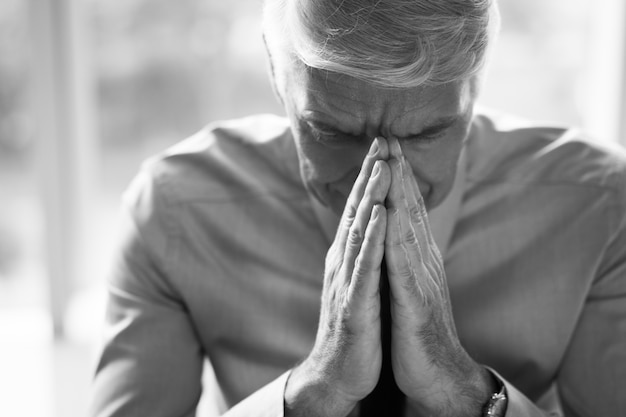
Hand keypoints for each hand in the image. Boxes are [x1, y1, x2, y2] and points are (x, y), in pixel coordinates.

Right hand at [285, 137, 390, 416]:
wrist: (339, 372)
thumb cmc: (355, 326)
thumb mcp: (360, 282)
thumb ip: (364, 254)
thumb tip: (372, 228)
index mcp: (349, 257)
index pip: (360, 209)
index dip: (370, 176)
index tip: (383, 145)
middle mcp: (343, 262)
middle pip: (356, 210)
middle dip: (369, 173)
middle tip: (380, 137)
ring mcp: (346, 281)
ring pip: (358, 231)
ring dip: (369, 196)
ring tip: (381, 164)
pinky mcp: (353, 303)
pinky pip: (363, 266)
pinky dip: (371, 237)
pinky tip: (378, 214)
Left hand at [385, 137, 493, 415]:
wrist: (436, 372)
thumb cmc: (418, 329)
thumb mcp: (409, 285)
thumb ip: (404, 257)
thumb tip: (395, 231)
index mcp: (417, 258)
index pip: (406, 209)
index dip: (395, 176)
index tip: (384, 145)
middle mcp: (422, 261)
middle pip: (410, 209)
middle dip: (397, 170)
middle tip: (386, 135)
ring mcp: (421, 279)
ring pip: (408, 228)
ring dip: (399, 192)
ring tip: (390, 160)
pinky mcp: (415, 302)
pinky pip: (402, 265)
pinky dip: (395, 237)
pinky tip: (388, 215)